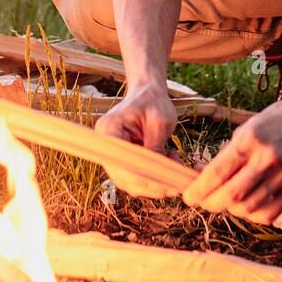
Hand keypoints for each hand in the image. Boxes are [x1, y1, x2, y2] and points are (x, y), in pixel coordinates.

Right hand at [95, 81, 180, 197]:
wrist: (149, 94)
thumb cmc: (154, 102)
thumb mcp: (160, 121)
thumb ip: (156, 147)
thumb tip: (157, 175)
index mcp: (109, 131)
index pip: (120, 164)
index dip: (140, 179)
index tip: (163, 186)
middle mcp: (106, 145)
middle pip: (123, 177)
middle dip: (149, 186)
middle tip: (173, 188)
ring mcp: (113, 154)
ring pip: (130, 182)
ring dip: (153, 185)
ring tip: (175, 174)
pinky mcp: (123, 159)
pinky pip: (136, 177)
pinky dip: (154, 179)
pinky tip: (170, 166)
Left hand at [182, 92, 281, 222]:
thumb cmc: (280, 119)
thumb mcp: (250, 126)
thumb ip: (230, 152)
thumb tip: (204, 176)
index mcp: (251, 139)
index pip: (218, 172)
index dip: (199, 189)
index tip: (189, 196)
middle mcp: (268, 158)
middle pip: (231, 195)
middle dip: (210, 203)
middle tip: (203, 201)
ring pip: (248, 208)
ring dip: (230, 209)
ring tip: (225, 201)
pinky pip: (269, 214)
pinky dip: (252, 214)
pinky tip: (247, 205)